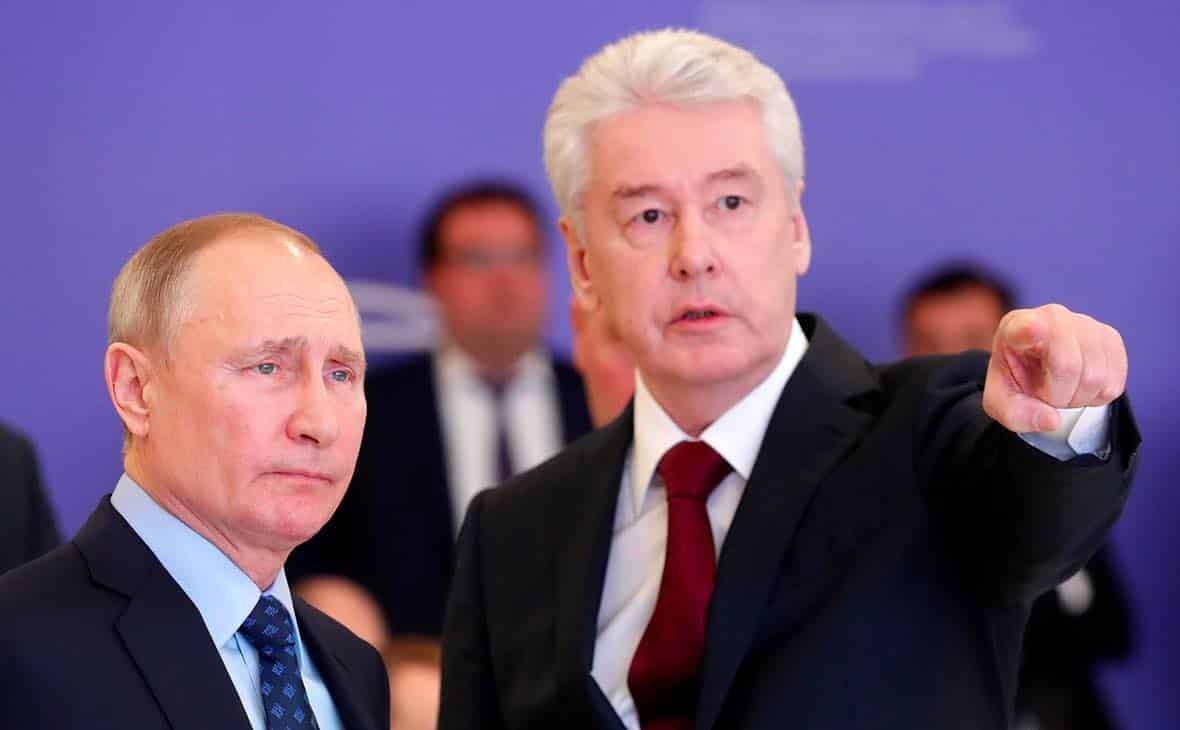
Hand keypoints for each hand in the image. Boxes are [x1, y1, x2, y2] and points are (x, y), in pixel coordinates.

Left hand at [983, 304, 1126, 432]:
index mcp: (1016, 327)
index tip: (1031, 328)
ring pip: (1096, 376)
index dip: (1031, 329)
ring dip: (1079, 398)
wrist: (1039, 368)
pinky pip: (1114, 382)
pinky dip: (1097, 396)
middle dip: (1058, 396)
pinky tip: (1080, 386)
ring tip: (1062, 390)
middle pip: (1068, 366)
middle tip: (1046, 395)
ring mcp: (1087, 324)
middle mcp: (1054, 317)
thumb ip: (1017, 415)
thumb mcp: (1001, 402)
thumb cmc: (1017, 380)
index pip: (1026, 326)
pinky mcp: (1111, 338)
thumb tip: (1052, 420)